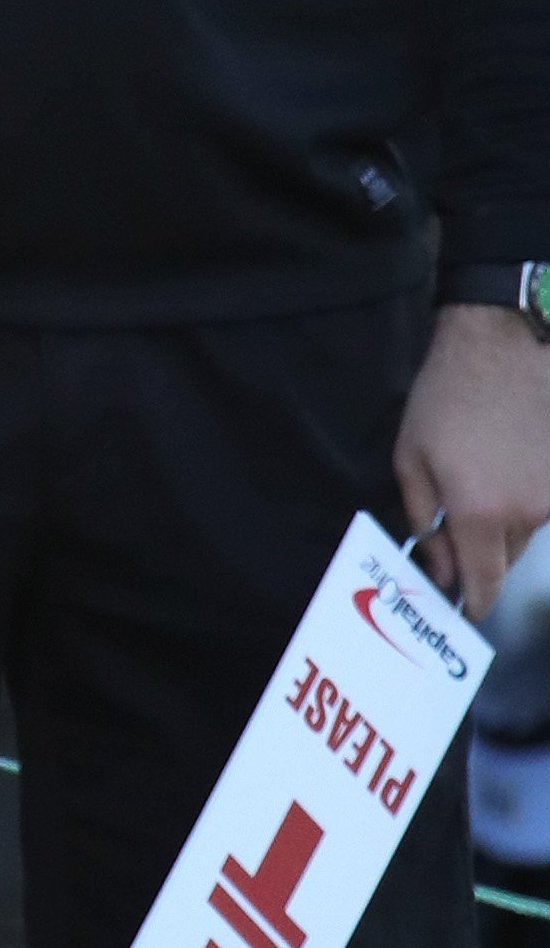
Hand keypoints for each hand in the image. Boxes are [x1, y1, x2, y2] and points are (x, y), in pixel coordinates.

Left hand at [395, 303, 549, 617]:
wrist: (503, 341)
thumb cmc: (447, 395)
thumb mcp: (411, 458)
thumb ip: (426, 521)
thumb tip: (440, 567)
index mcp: (480, 513)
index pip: (485, 584)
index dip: (473, 600)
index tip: (464, 606)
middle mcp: (528, 511)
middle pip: (506, 557)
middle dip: (482, 550)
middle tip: (459, 516)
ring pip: (528, 528)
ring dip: (506, 516)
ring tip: (484, 469)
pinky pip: (545, 500)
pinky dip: (528, 491)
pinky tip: (510, 455)